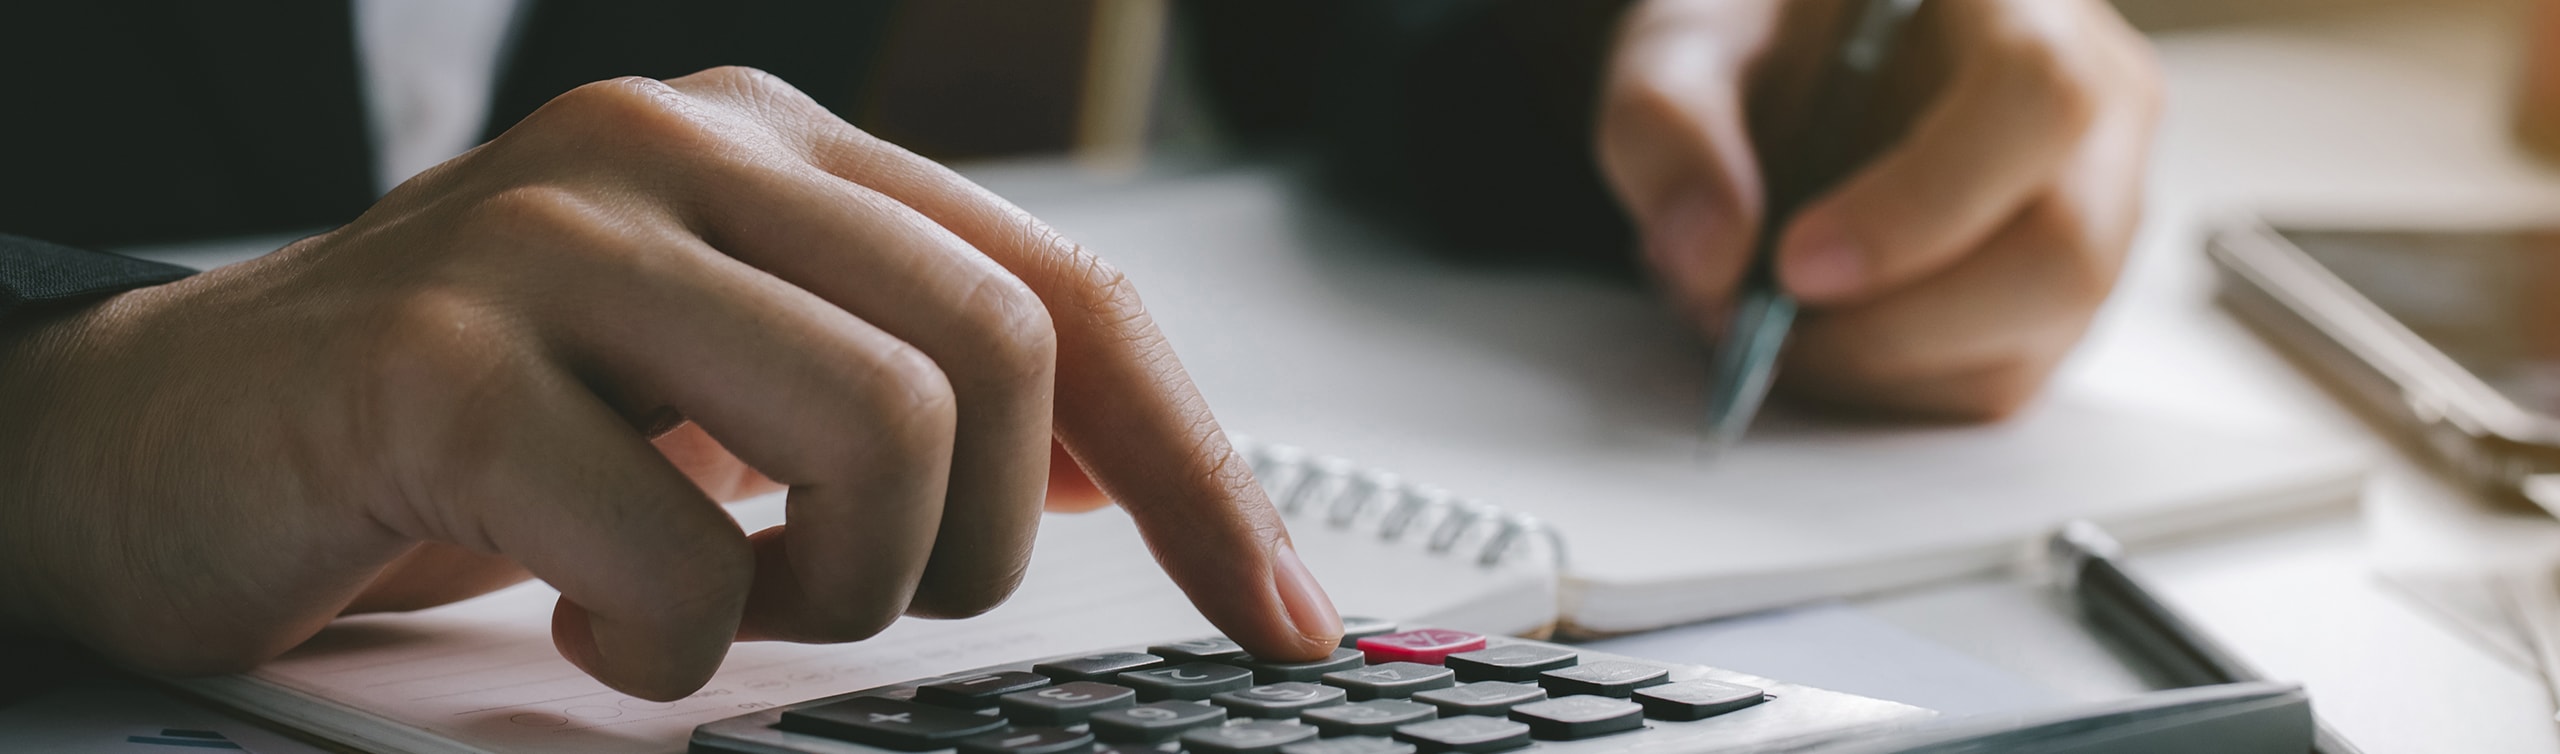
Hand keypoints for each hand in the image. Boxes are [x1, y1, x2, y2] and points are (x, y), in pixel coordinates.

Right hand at [0, 67, 1340, 700]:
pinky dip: (670, 642)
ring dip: (836, 593)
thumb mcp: (722, 383)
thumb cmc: (481, 424)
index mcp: (783, 150)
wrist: (172, 438)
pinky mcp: (440, 358)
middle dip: (974, 548)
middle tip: (855, 597)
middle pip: (1003, 364)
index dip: (1202, 472)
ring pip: (879, 438)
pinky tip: (595, 625)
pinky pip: (684, 550)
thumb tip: (1125, 464)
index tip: (1283, 614)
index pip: (1072, 297)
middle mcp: (687, 149)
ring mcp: (558, 237)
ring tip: (719, 600)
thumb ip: (912, 380)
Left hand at [1596, 0, 2160, 417]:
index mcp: (2023, 3)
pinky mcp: (2061, 291)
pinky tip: (1818, 340)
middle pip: (2062, 248)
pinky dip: (1892, 385)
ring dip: (1880, 363)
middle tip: (1763, 327)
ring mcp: (2098, 204)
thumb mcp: (1686, 44)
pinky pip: (2002, 375)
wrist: (1797, 70)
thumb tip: (1705, 256)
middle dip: (1894, 323)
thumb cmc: (1769, 36)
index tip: (1795, 265)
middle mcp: (2097, 103)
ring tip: (1769, 328)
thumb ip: (1670, 122)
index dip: (1923, 202)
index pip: (2034, 100)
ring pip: (2037, 331)